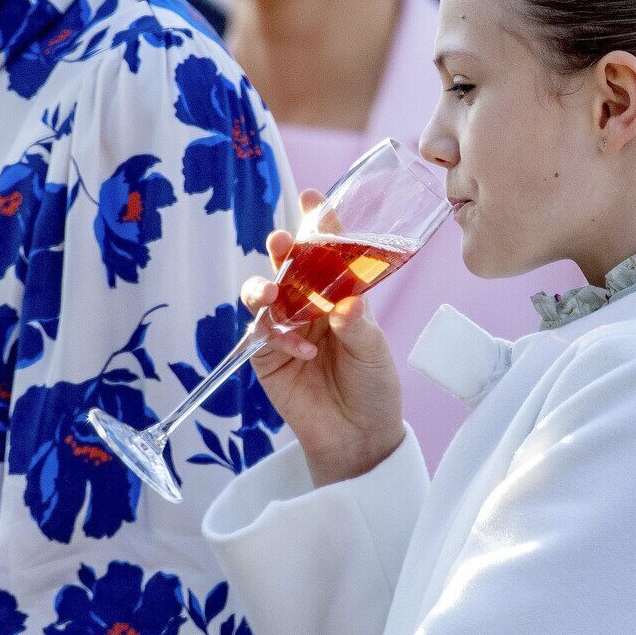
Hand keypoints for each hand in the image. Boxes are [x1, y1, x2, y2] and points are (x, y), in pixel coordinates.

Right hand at [242, 191, 404, 485]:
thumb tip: (345, 304)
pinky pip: (262, 333)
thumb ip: (357, 325)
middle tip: (283, 242)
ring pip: (264, 293)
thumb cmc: (373, 387)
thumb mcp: (374, 351)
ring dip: (264, 286)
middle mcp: (310, 305)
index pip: (328, 252)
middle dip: (283, 249)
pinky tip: (301, 347)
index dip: (319, 224)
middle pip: (289, 265)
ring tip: (274, 291)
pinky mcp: (267, 355)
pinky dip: (277, 334)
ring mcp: (285, 328)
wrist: (358, 436)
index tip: (312, 198)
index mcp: (340, 294)